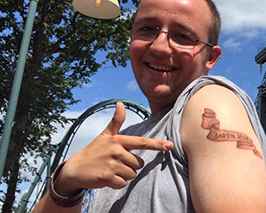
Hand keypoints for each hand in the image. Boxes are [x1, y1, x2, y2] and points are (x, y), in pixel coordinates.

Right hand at [54, 102, 172, 195]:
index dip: (157, 144)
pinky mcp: (107, 177)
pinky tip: (107, 178)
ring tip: (111, 169)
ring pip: (132, 175)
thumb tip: (120, 103)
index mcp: (118, 140)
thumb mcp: (105, 135)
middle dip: (130, 166)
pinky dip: (116, 183)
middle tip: (115, 163)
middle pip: (139, 164)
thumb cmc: (94, 151)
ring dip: (123, 175)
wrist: (75, 169)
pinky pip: (123, 184)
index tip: (170, 145)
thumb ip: (116, 121)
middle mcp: (116, 151)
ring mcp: (112, 165)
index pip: (142, 142)